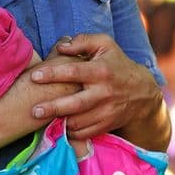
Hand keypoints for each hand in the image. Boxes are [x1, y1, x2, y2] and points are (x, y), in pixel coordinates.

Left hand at [28, 33, 161, 139]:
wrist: (141, 92)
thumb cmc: (117, 64)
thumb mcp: (105, 45)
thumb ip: (83, 41)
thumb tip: (60, 47)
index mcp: (101, 71)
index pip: (73, 72)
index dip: (52, 74)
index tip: (34, 76)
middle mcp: (104, 93)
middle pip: (75, 104)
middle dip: (53, 108)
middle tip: (33, 110)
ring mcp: (106, 111)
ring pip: (79, 122)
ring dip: (59, 122)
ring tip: (41, 120)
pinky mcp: (107, 125)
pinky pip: (85, 133)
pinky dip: (71, 132)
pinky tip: (59, 126)